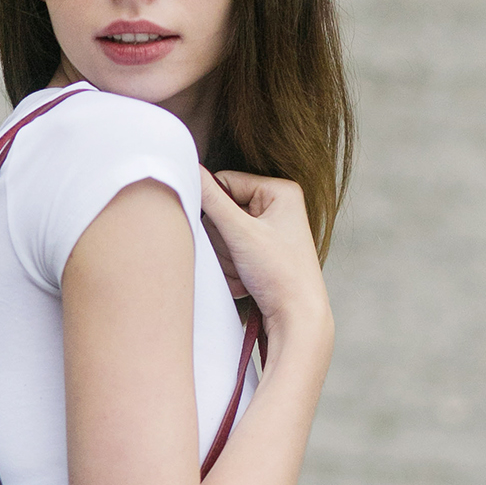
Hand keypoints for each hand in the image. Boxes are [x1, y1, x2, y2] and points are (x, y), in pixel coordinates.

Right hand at [199, 168, 332, 342]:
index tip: (224, 231)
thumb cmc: (281, 273)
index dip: (214, 207)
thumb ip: (211, 199)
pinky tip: (247, 278)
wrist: (297, 316)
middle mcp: (276, 206)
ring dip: (226, 256)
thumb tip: (188, 168)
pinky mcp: (261, 252)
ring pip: (222, 234)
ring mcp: (268, 230)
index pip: (224, 182)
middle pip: (221, 210)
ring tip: (247, 270)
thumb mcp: (240, 232)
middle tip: (241, 255)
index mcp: (279, 191)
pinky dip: (232, 267)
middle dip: (222, 238)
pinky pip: (229, 251)